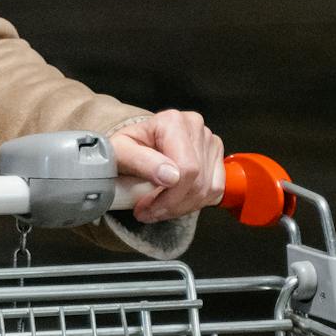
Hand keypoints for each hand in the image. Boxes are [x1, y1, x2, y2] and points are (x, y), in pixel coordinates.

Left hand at [111, 111, 224, 226]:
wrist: (134, 144)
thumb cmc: (126, 147)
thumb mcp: (120, 152)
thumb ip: (140, 161)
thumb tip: (170, 176)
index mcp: (172, 122)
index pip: (186, 168)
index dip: (168, 196)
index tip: (146, 208)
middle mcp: (195, 127)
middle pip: (197, 181)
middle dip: (172, 205)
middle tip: (149, 213)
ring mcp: (209, 140)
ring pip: (206, 189)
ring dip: (181, 207)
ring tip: (159, 209)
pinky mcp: (216, 155)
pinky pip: (215, 190)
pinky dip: (195, 203)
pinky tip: (175, 203)